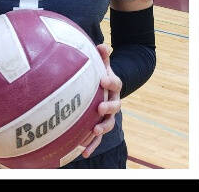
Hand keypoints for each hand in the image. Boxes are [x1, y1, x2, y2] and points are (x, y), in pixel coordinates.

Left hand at [81, 43, 121, 157]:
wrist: (105, 89)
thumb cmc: (98, 74)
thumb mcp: (101, 64)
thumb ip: (101, 56)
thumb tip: (102, 45)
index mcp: (113, 86)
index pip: (115, 83)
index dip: (110, 81)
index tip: (103, 79)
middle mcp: (113, 101)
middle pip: (115, 106)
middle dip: (108, 108)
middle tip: (100, 108)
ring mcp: (107, 115)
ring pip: (108, 124)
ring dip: (101, 128)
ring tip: (93, 131)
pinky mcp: (99, 126)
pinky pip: (96, 137)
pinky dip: (91, 145)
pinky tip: (83, 152)